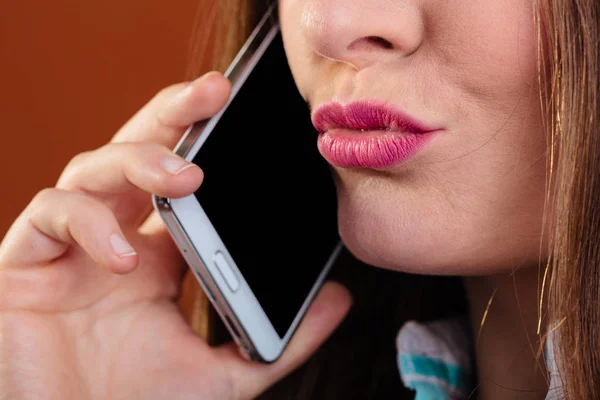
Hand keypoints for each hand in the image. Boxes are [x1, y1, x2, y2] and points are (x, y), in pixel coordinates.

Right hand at [0, 72, 351, 399]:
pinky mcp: (23, 263)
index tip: (249, 118)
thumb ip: (280, 339)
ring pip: (94, 166)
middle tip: (215, 89)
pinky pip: (50, 215)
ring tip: (184, 178)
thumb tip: (340, 299)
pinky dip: (88, 223)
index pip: (182, 181)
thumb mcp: (224, 374)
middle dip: (173, 114)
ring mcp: (68, 245)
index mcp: (159, 253)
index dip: (208, 144)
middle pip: (138, 151)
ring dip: (139, 161)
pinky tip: (125, 257)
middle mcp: (114, 236)